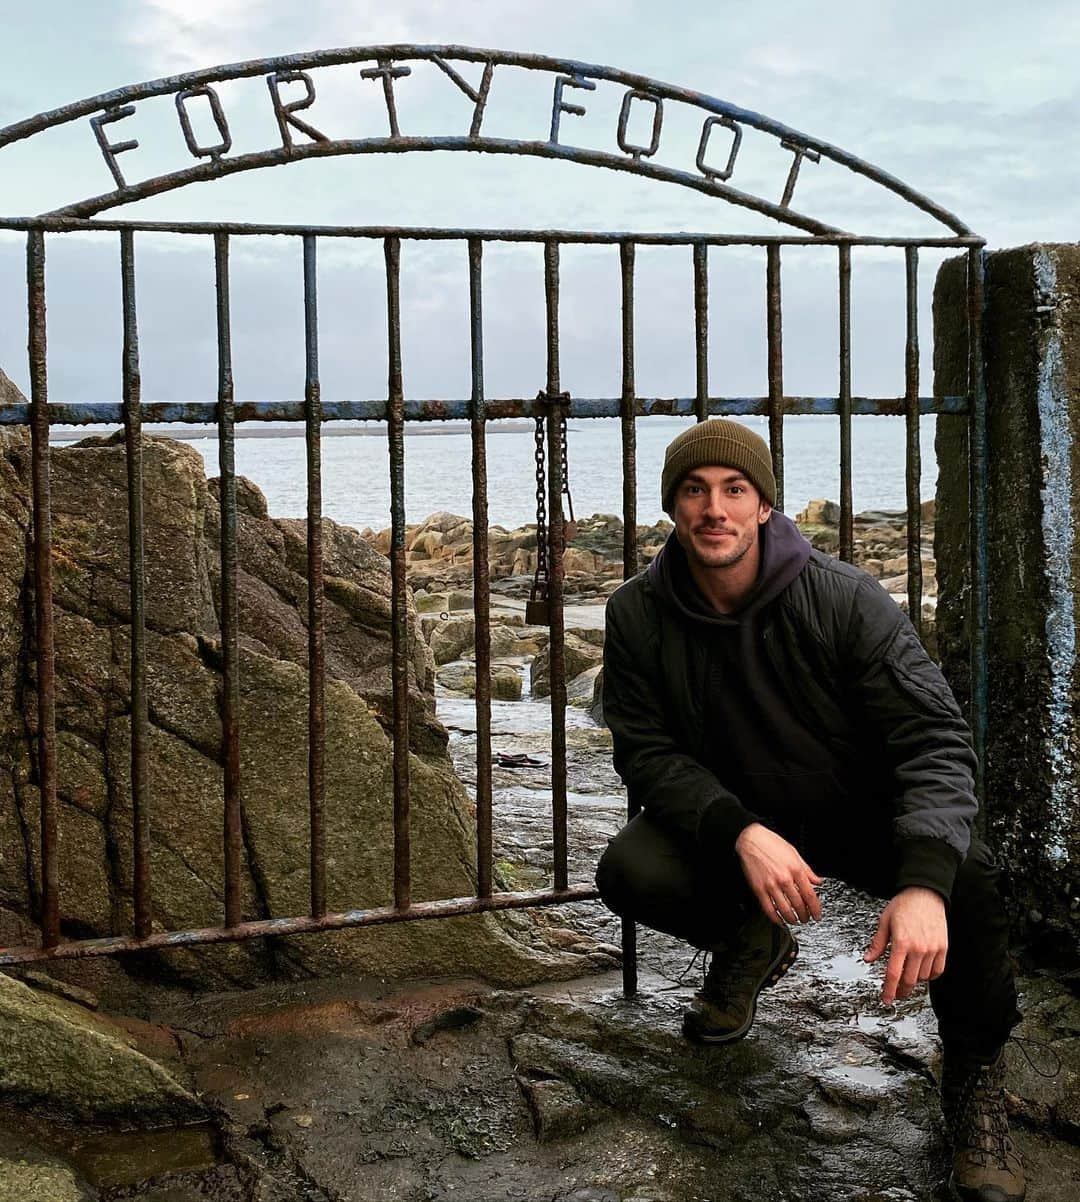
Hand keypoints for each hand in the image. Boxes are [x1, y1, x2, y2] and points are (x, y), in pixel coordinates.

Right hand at [734, 823, 823, 925]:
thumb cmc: (771, 843)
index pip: (809, 895)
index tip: (817, 915)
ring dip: (792, 919)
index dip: (815, 909)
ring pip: (785, 910)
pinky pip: (768, 909)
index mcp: (795, 869)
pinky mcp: (759, 889)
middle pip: (799, 905)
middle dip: (805, 916)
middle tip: (806, 919)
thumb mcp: (794, 853)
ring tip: (795, 921)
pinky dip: (775, 918)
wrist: (751, 839)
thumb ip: (807, 870)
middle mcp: (784, 879)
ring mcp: (771, 885)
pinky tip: (779, 920)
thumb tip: (817, 881)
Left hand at [863, 886, 947, 1004]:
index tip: (886, 999)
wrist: (925, 894)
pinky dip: (929, 976)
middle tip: (895, 993)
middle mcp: (919, 948)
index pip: (893, 973)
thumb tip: (868, 959)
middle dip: (901, 990)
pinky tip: (922, 973)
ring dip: (914, 982)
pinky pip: (937, 970)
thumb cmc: (904, 905)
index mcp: (901, 942)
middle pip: (909, 980)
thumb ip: (877, 944)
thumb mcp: (884, 922)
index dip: (889, 990)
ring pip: (923, 977)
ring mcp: (933, 949)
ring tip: (907, 978)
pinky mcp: (943, 948)